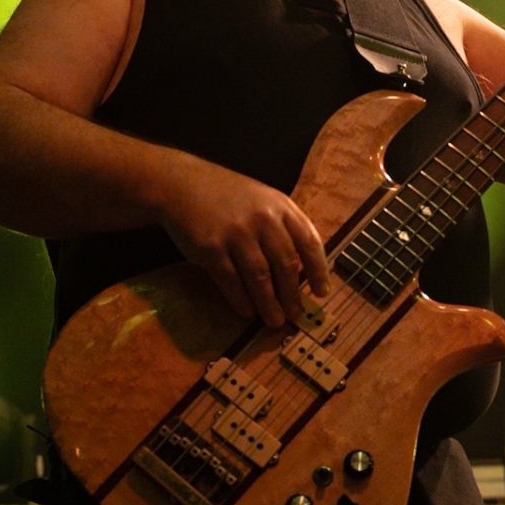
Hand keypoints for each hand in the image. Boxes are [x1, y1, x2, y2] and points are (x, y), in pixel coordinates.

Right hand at [159, 155, 330, 327]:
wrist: (182, 184)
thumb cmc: (228, 196)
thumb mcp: (263, 200)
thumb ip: (284, 227)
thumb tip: (304, 268)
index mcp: (280, 206)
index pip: (309, 242)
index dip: (319, 270)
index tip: (322, 292)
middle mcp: (261, 219)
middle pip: (285, 264)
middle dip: (292, 295)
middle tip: (295, 315)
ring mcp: (235, 233)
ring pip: (260, 277)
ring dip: (269, 303)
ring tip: (275, 320)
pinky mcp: (210, 248)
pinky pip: (231, 281)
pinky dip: (241, 300)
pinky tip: (247, 312)